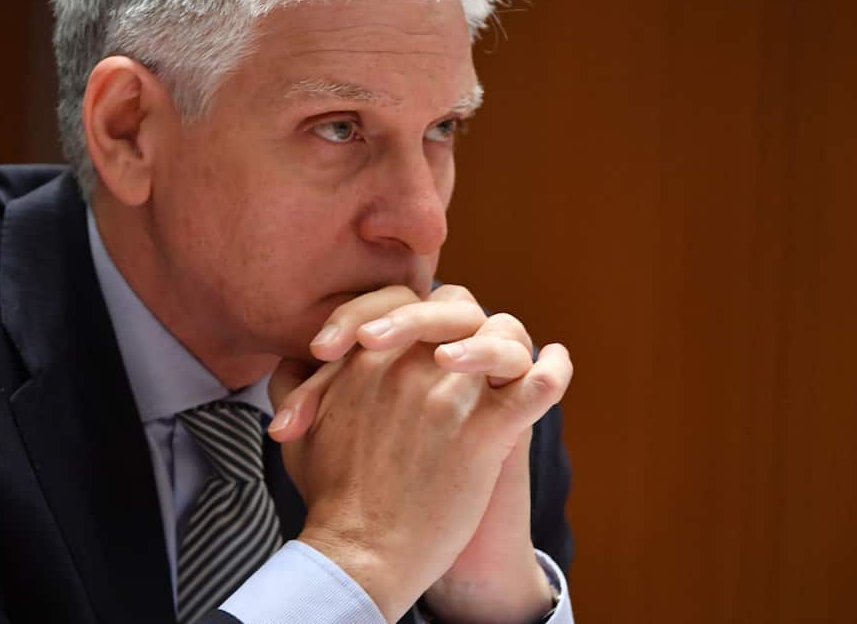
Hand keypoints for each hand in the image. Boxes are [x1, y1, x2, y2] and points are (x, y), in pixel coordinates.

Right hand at [270, 285, 571, 621]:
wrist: (361, 554)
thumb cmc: (329, 495)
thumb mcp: (299, 430)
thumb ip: (298, 387)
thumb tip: (300, 359)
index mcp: (366, 360)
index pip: (403, 302)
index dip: (413, 311)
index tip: (417, 340)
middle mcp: (409, 368)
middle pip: (458, 310)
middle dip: (464, 319)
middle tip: (458, 348)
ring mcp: (449, 399)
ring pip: (502, 338)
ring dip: (509, 344)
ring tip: (512, 358)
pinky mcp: (485, 434)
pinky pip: (537, 387)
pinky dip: (556, 371)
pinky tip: (558, 361)